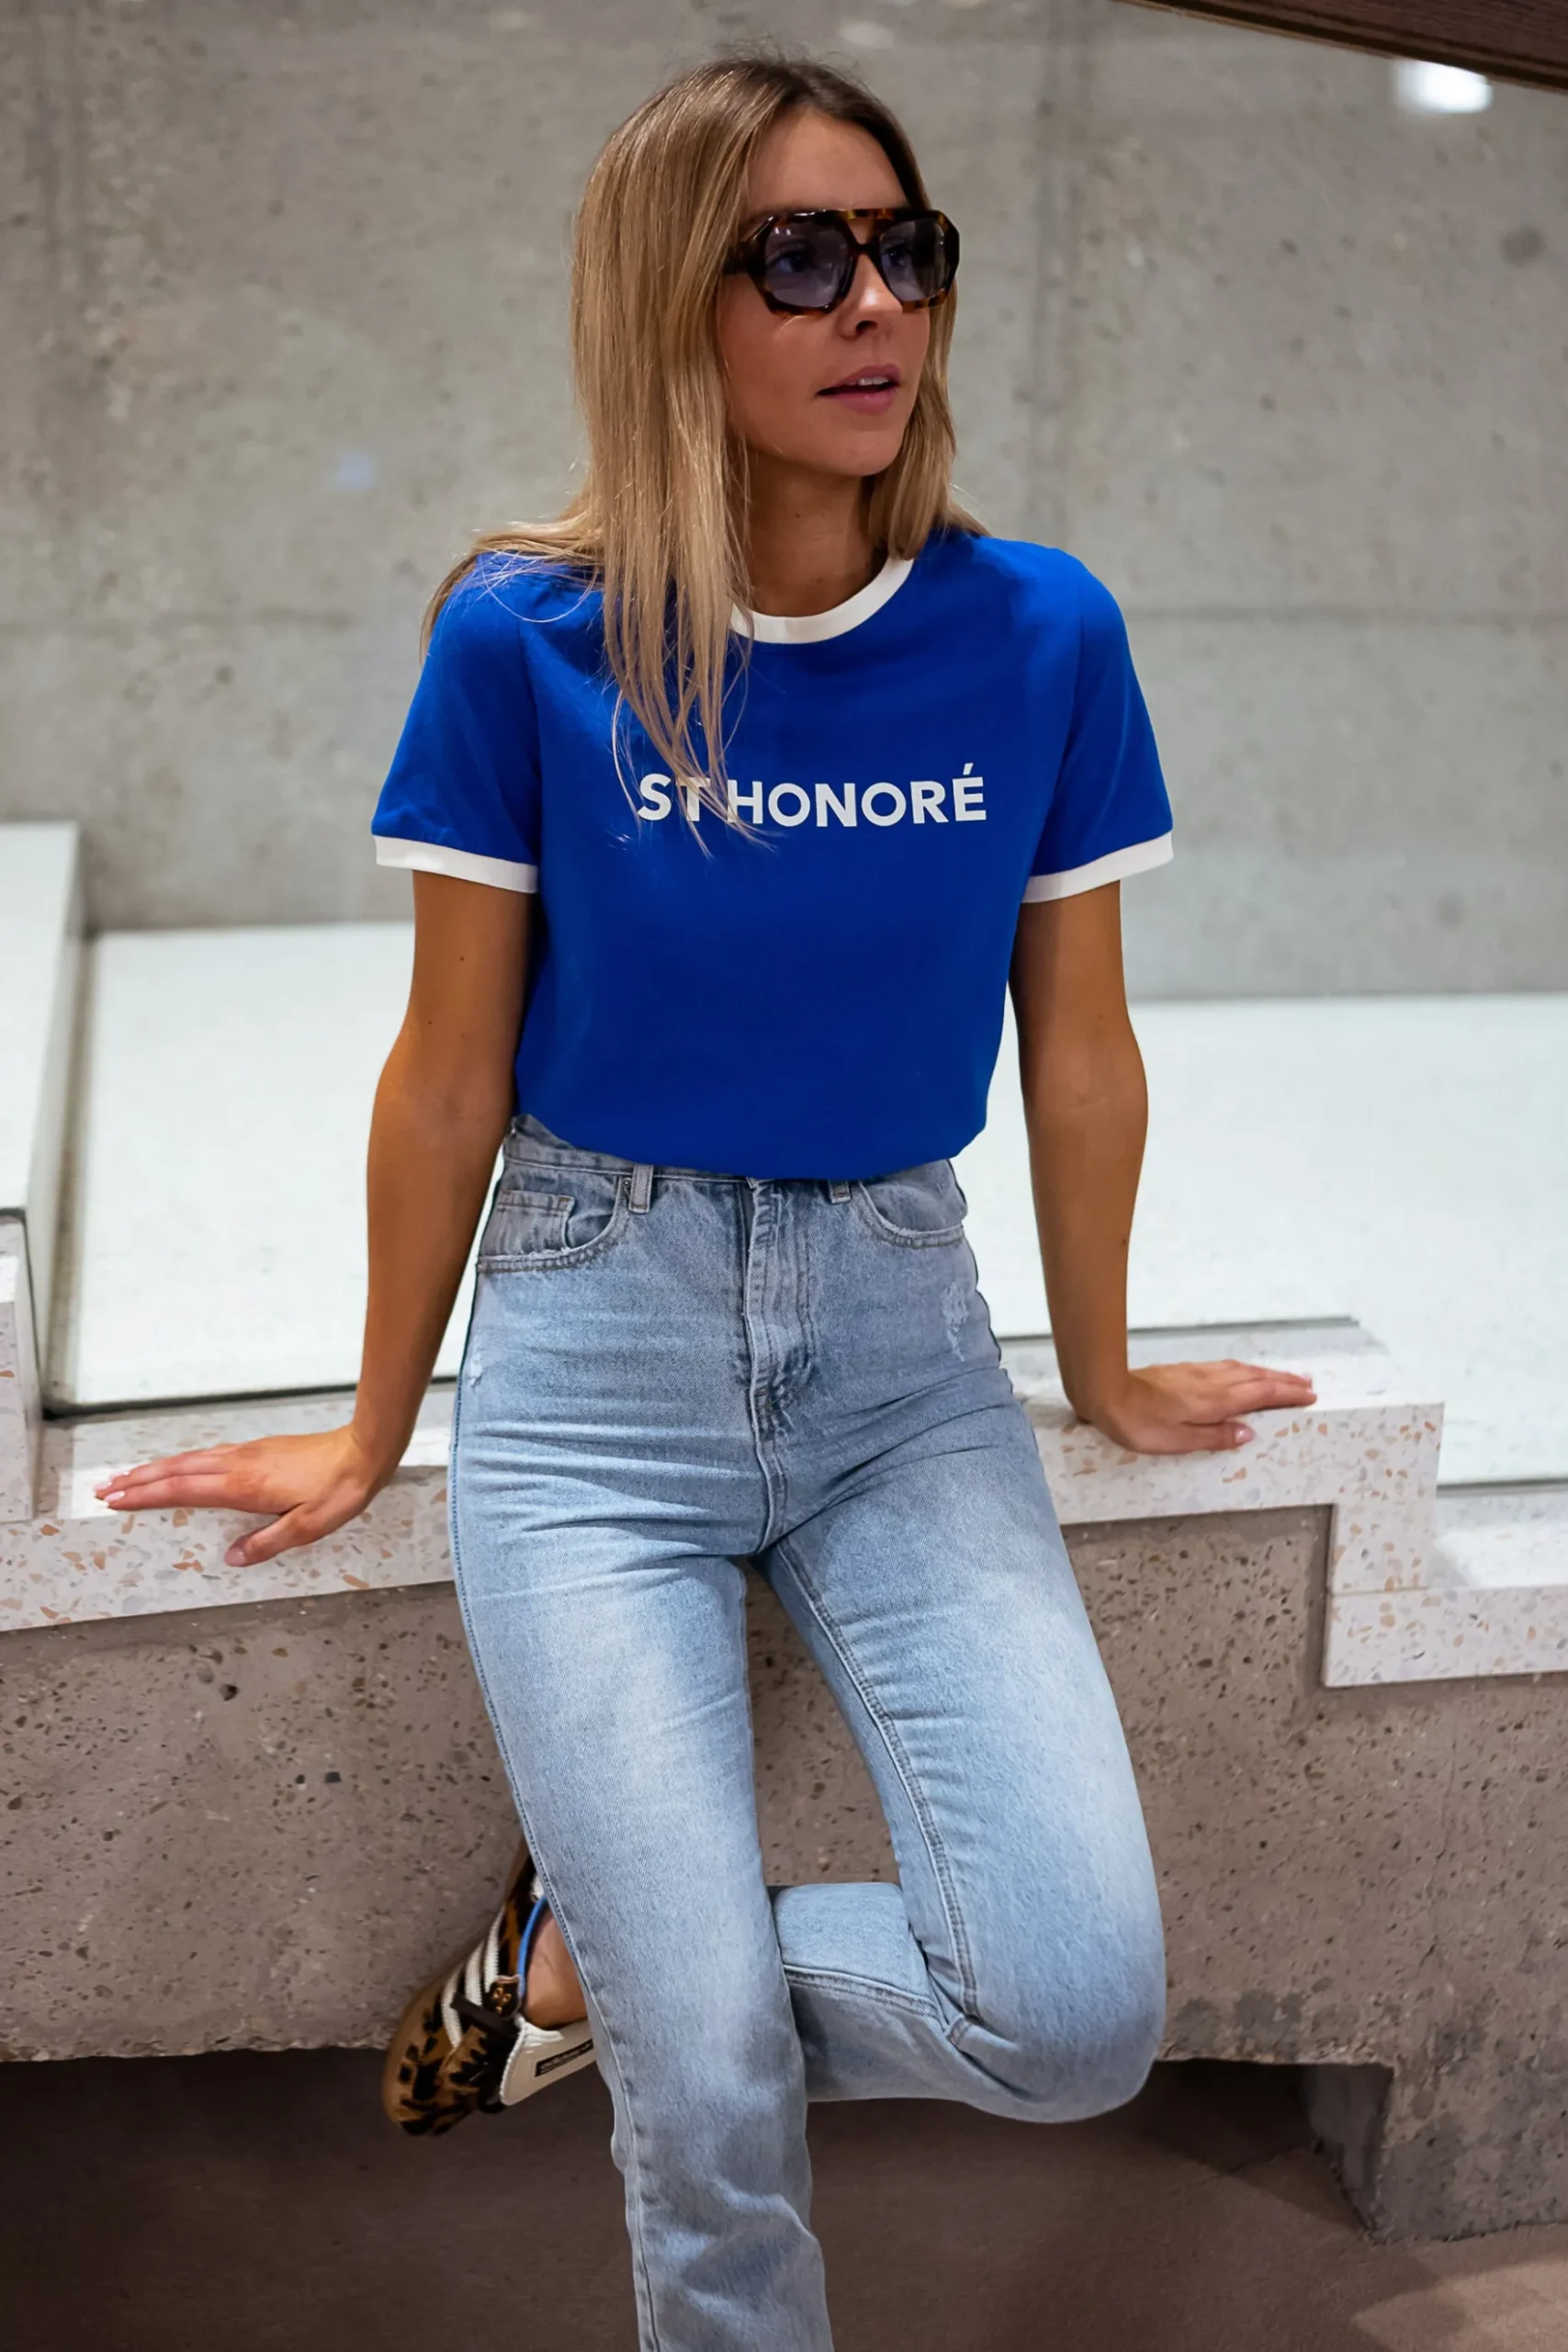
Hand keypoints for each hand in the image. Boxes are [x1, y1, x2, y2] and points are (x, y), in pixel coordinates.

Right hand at [94, 1425, 392, 1567]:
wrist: (362, 1451)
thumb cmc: (338, 1490)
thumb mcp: (307, 1528)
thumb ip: (267, 1543)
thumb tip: (231, 1558)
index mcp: (243, 1487)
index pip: (182, 1491)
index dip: (146, 1496)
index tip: (116, 1500)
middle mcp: (238, 1465)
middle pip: (176, 1471)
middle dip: (138, 1480)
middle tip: (105, 1489)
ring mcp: (247, 1454)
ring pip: (190, 1460)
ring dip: (157, 1469)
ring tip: (130, 1477)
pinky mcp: (258, 1449)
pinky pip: (208, 1454)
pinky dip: (183, 1462)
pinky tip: (180, 1466)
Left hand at [1078, 1359, 1317, 1455]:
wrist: (1105, 1391)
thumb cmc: (1137, 1421)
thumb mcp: (1178, 1441)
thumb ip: (1215, 1436)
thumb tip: (1248, 1433)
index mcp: (1214, 1401)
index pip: (1261, 1395)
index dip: (1287, 1395)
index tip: (1309, 1396)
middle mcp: (1210, 1382)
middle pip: (1256, 1378)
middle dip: (1284, 1381)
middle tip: (1307, 1384)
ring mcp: (1197, 1373)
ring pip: (1241, 1370)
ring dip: (1266, 1373)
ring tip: (1284, 1378)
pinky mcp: (1183, 1371)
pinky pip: (1226, 1367)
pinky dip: (1245, 1370)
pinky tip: (1242, 1373)